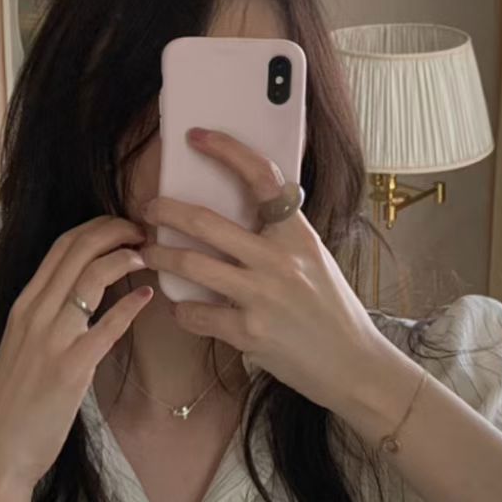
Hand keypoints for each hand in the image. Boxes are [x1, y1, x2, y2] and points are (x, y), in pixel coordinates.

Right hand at [0, 216, 152, 501]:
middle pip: (77, 250)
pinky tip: (148, 296)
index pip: (60, 246)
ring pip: (91, 278)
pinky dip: (130, 306)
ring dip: (124, 258)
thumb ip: (49, 319)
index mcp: (23, 306)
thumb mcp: (24, 347)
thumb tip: (85, 299)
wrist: (0, 450)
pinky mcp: (70, 368)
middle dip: (115, 231)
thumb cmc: (16, 402)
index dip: (96, 227)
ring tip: (148, 256)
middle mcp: (34, 314)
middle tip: (143, 230)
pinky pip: (106, 326)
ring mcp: (51, 339)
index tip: (122, 226)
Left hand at [141, 129, 416, 419]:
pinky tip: (182, 309)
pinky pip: (196, 313)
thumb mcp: (314, 261)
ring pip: (192, 264)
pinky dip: (182, 310)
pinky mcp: (249, 333)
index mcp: (298, 235)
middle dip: (166, 211)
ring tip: (149, 255)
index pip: (262, 177)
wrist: (353, 363)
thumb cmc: (331, 311)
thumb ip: (280, 238)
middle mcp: (280, 260)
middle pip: (207, 222)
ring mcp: (263, 296)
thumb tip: (239, 212)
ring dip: (161, 257)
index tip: (197, 137)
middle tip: (149, 209)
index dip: (226, 151)